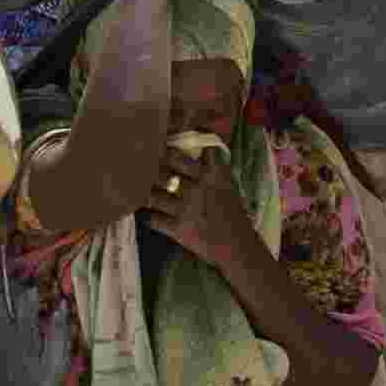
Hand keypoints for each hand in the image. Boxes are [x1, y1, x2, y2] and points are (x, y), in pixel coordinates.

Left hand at [143, 146, 254, 265]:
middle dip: (158, 163)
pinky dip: (148, 217)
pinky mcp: (178, 229)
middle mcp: (199, 187)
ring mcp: (187, 208)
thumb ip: (209, 170)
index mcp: (215, 175)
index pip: (198, 146)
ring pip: (154, 192)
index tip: (171, 137)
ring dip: (149, 194)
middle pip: (168, 162)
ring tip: (147, 194)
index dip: (183, 138)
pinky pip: (152, 218)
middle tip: (149, 165)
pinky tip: (149, 215)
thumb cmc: (232, 216)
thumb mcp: (226, 187)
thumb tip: (188, 153)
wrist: (237, 248)